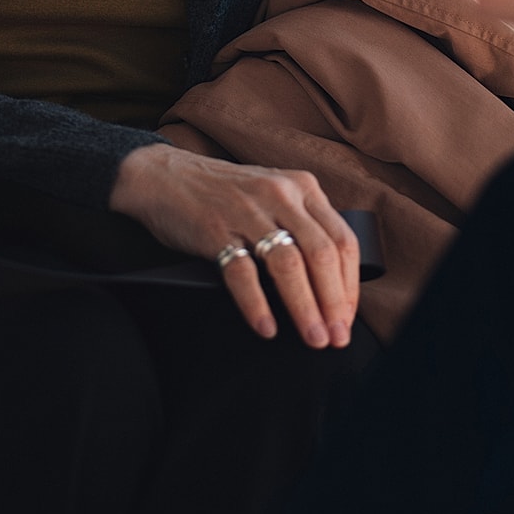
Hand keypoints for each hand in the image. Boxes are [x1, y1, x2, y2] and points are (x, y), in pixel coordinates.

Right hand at [109, 143, 358, 347]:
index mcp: (302, 187)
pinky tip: (266, 327)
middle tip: (336, 338)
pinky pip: (242, 272)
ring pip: (288, 263)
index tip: (347, 318)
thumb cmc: (224, 193)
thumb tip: (332, 286)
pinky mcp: (214, 229)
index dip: (349, 285)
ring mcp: (246, 210)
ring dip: (304, 307)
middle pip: (321, 253)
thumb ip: (303, 224)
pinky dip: (257, 304)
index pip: (341, 239)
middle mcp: (280, 194)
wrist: (163, 175)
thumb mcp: (273, 195)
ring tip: (313, 338)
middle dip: (334, 302)